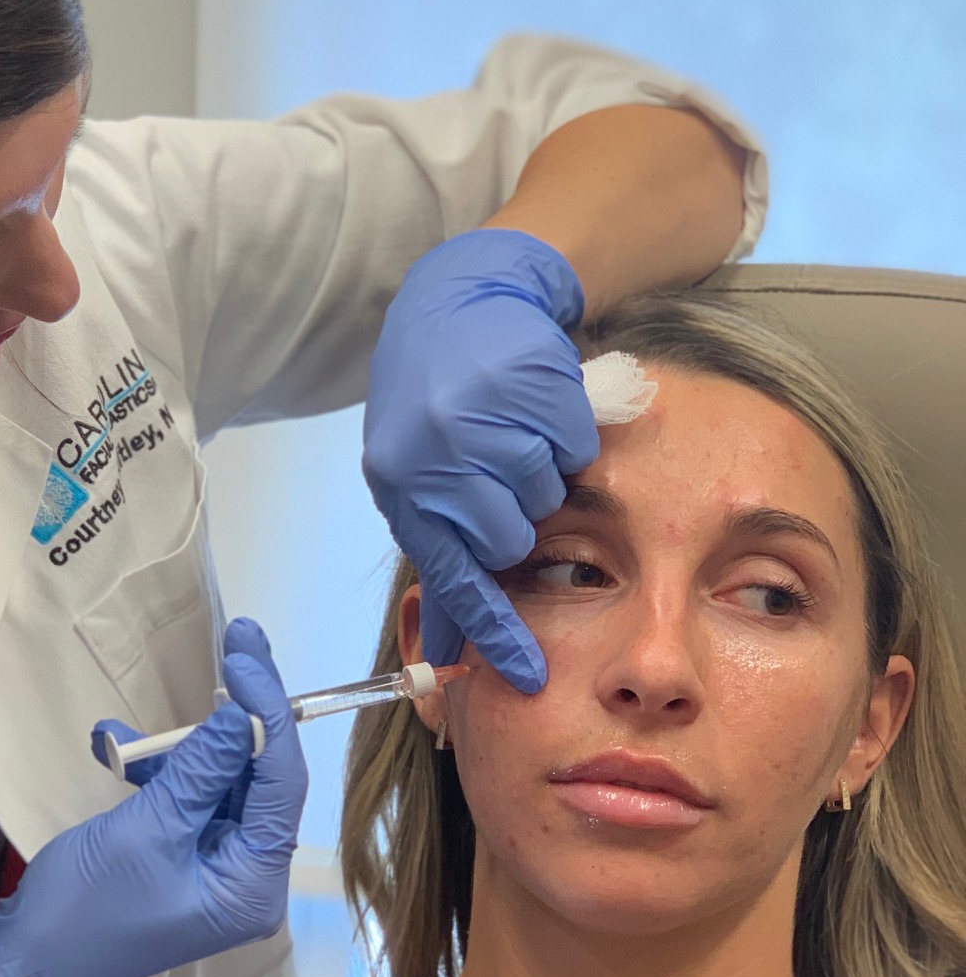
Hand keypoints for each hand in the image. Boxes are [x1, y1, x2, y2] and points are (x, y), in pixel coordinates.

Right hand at [0, 619, 306, 976]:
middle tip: (236, 639)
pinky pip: (190, 799)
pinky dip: (160, 771)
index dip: (268, 714)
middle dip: (237, 715)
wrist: (27, 962)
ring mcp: (218, 868)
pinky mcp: (186, 858)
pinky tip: (115, 750)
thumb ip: (200, 770)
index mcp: (255, 885)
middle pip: (260, 776)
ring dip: (182, 747)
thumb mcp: (147, 830)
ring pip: (222, 782)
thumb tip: (243, 712)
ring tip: (126, 733)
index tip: (244, 657)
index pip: (282, 784)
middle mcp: (250, 877)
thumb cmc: (88, 905)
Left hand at [362, 228, 598, 692]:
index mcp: (402, 488)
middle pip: (511, 541)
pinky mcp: (524, 388)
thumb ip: (441, 542)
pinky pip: (575, 446)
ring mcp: (478, 421)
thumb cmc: (437, 396)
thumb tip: (447, 648)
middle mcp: (432, 459)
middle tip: (504, 474)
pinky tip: (536, 403)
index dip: (492, 632)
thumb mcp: (417, 471)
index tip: (529, 674)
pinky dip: (566, 431)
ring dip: (542, 470)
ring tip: (513, 428)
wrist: (460, 302)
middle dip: (518, 518)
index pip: (452, 580)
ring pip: (548, 495)